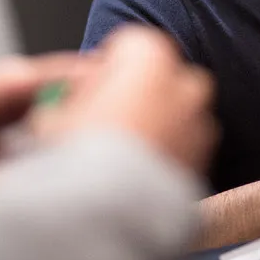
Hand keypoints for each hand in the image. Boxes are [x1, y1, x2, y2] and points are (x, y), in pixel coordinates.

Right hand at [36, 25, 217, 175]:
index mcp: (150, 60)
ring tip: (119, 150)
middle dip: (138, 90)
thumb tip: (63, 103)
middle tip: (105, 116)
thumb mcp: (52, 115)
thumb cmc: (86, 161)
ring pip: (177, 112)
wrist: (115, 216)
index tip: (89, 86)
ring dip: (155, 122)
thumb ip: (65, 97)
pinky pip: (185, 145)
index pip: (130, 43)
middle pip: (161, 74)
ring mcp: (201, 125)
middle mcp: (184, 86)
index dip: (105, 65)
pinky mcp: (207, 162)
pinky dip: (167, 150)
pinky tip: (136, 171)